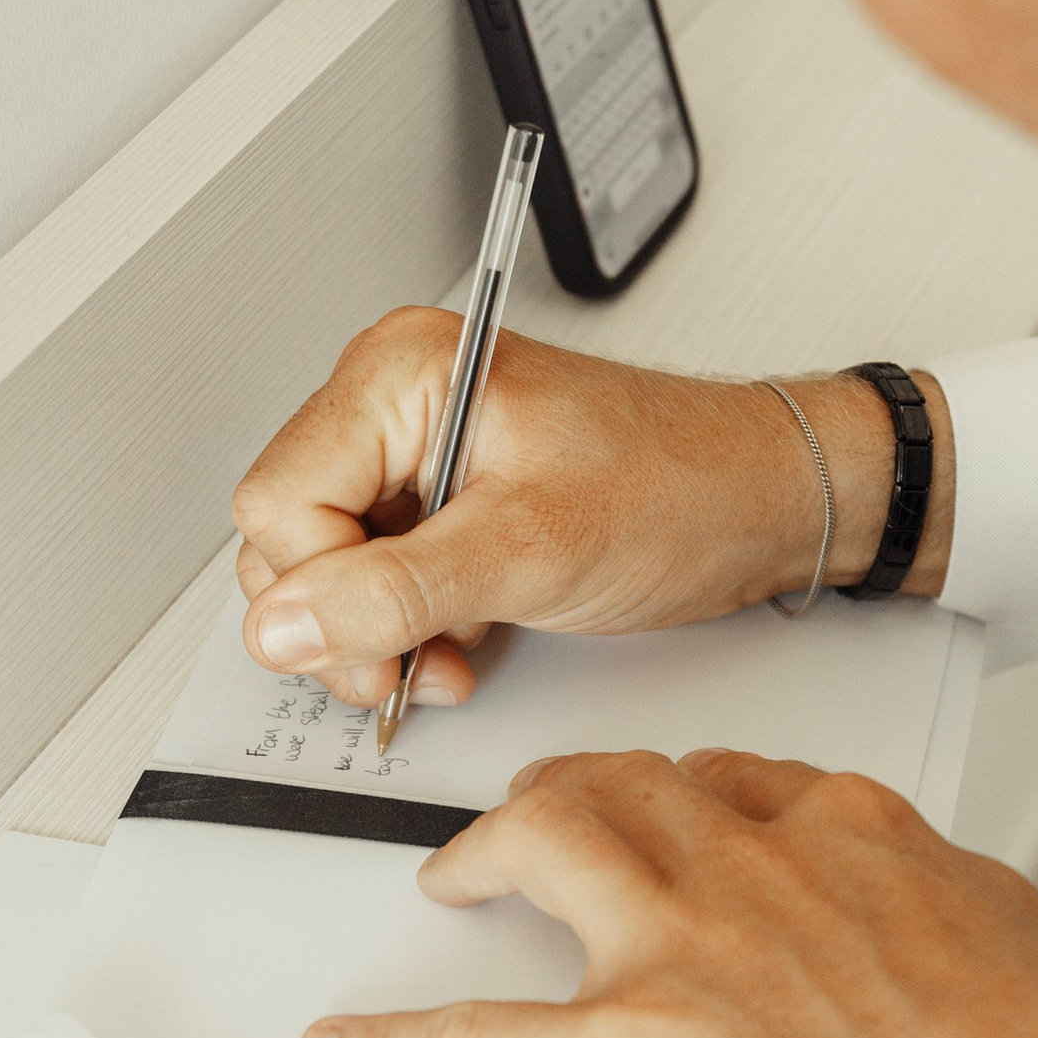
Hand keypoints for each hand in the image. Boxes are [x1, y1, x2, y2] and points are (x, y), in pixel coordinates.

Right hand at [231, 317, 950, 711]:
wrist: (760, 502)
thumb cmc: (680, 488)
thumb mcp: (531, 550)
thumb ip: (394, 590)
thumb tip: (284, 625)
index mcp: (400, 374)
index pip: (278, 502)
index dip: (319, 592)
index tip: (380, 646)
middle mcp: (393, 401)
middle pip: (287, 539)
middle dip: (344, 623)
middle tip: (415, 663)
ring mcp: (414, 452)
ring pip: (325, 570)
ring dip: (376, 635)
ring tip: (449, 653)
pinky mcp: (440, 499)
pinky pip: (375, 576)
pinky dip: (407, 626)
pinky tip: (462, 638)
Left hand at [299, 748, 1037, 1037]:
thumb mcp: (1023, 933)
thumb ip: (947, 905)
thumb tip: (934, 916)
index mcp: (851, 829)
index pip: (739, 777)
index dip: (691, 793)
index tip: (681, 811)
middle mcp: (753, 859)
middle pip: (626, 786)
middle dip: (572, 793)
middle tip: (543, 819)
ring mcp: (680, 945)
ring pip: (543, 845)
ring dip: (484, 852)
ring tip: (456, 877)